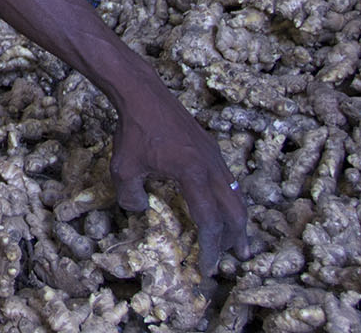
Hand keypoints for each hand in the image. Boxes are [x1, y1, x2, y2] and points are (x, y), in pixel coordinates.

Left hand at [109, 92, 250, 275]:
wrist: (144, 93)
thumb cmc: (133, 131)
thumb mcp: (123, 168)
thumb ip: (130, 197)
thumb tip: (140, 211)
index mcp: (193, 174)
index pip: (210, 221)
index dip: (209, 248)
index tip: (205, 267)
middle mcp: (212, 167)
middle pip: (234, 212)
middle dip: (234, 240)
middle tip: (232, 260)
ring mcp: (215, 156)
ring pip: (236, 196)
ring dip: (237, 221)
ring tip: (237, 242)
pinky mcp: (212, 148)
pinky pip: (229, 182)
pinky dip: (230, 201)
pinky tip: (223, 208)